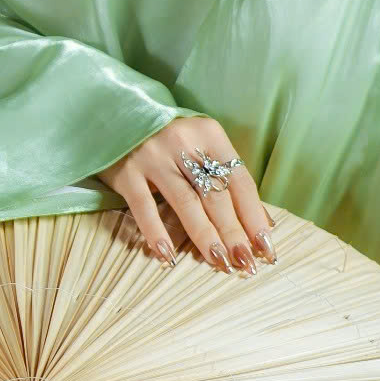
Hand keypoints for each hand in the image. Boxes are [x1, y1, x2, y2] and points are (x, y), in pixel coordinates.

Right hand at [93, 115, 275, 274]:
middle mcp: (183, 142)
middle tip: (246, 263)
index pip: (239, 180)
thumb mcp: (201, 146)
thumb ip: (228, 178)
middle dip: (233, 233)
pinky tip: (168, 256)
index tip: (265, 247)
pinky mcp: (126, 171)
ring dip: (205, 236)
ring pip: (186, 202)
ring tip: (219, 262)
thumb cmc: (167, 139)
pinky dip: (156, 232)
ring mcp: (152, 156)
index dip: (254, 216)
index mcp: (209, 133)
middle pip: (216, 194)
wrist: (114, 117)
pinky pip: (144, 206)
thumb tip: (262, 223)